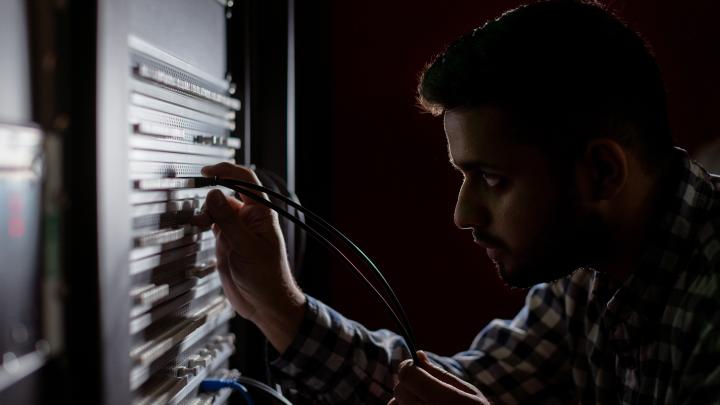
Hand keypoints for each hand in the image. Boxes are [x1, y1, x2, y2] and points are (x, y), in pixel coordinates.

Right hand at [192, 163, 305, 351]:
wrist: (265, 303)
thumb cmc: (267, 278)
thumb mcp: (245, 247)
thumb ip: (228, 220)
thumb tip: (214, 194)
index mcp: (261, 214)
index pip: (245, 181)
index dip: (227, 171)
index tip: (207, 171)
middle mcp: (249, 219)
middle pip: (226, 194)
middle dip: (211, 196)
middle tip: (199, 205)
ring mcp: (237, 230)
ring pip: (217, 210)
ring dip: (205, 212)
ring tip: (198, 222)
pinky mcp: (227, 242)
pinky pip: (213, 224)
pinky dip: (203, 222)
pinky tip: (197, 226)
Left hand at [389, 351, 489, 404]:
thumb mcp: (469, 393)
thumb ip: (441, 374)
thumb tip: (418, 355)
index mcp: (446, 400)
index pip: (408, 375)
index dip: (410, 367)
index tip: (417, 366)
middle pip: (400, 389)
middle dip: (408, 382)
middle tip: (424, 385)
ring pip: (394, 403)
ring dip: (404, 398)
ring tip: (423, 399)